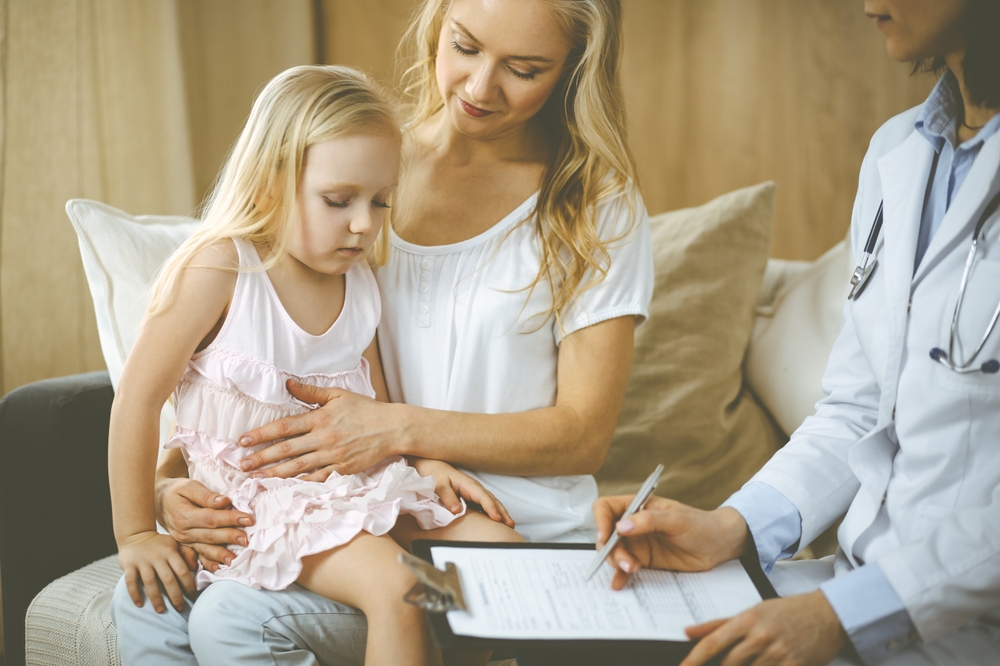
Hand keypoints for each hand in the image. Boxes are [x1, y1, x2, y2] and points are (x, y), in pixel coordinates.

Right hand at [117, 531, 195, 613]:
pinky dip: (134, 593)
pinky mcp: (129, 565)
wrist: (136, 535)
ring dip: (156, 598)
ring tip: (161, 610)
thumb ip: (187, 554)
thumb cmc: (160, 544)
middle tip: (180, 608)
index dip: (188, 584)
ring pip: (150, 582)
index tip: (192, 596)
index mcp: (170, 552)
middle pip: (168, 579)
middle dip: (175, 596)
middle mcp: (157, 557)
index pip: (182, 570)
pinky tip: (140, 604)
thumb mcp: (175, 544)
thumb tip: (194, 567)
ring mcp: (142, 561)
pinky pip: (131, 581)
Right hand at [155, 476, 251, 571]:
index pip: (211, 518)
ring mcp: (184, 541)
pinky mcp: (185, 546)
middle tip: (246, 539)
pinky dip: (206, 563)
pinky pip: (196, 556)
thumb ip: (206, 495)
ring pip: (204, 549)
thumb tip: (225, 502)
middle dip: (230, 537)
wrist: (159, 501)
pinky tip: (217, 568)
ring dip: (220, 555)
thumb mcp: (188, 486)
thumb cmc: (176, 492)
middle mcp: (183, 531)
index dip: (230, 519)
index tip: (248, 519)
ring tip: (235, 559)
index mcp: (184, 515)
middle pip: (210, 535)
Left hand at [237, 379, 402, 478]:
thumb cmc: (365, 409)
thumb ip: (311, 391)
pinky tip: (283, 488)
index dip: (262, 434)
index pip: (284, 427)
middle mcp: (323, 438)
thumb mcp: (339, 394)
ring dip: (274, 473)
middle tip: (241, 465)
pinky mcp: (341, 470)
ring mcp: (332, 456)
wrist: (391, 428)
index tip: (243, 440)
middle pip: (286, 450)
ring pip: (297, 467)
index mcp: (320, 418)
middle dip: (261, 457)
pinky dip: (298, 484)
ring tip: (256, 478)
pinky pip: (316, 479)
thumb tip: (288, 383)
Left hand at [410, 458, 514, 527]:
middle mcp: (475, 489)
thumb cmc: (435, 476)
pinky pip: (485, 505)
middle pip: (492, 500)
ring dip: (501, 512)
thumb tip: (456, 511)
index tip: (497, 518)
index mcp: (468, 485)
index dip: (490, 507)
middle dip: (502, 512)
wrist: (433, 468)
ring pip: (491, 503)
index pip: (483, 497)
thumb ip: (447, 497)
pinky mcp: (472, 497)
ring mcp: (475, 493)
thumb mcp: (439, 485)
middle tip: (511, 525)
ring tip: (510, 525)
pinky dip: (493, 512)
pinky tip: (498, 522)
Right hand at [593, 495, 749, 589]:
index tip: (604, 536)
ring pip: (614, 553)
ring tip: (633, 569)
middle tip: (626, 562)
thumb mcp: (677, 519)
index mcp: (637, 505)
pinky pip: (626, 568)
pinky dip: (620, 575)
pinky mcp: (644, 560)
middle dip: (611, 549)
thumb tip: (621, 526)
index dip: (600, 520)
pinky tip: (620, 583)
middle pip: (606, 534)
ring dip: (617, 562)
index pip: (606, 508)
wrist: (718, 546)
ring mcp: (637, 543)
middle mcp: (633, 524)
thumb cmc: (700, 524)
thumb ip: (649, 520)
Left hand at [680, 590, 846, 665]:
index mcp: (746, 619)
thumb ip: (718, 624)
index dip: (694, 659)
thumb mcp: (751, 612)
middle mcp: (760, 635)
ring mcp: (778, 652)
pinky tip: (766, 665)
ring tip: (755, 659)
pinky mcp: (794, 665)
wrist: (826, 614)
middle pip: (729, 663)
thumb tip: (688, 631)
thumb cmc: (787, 612)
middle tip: (725, 665)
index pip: (713, 643)